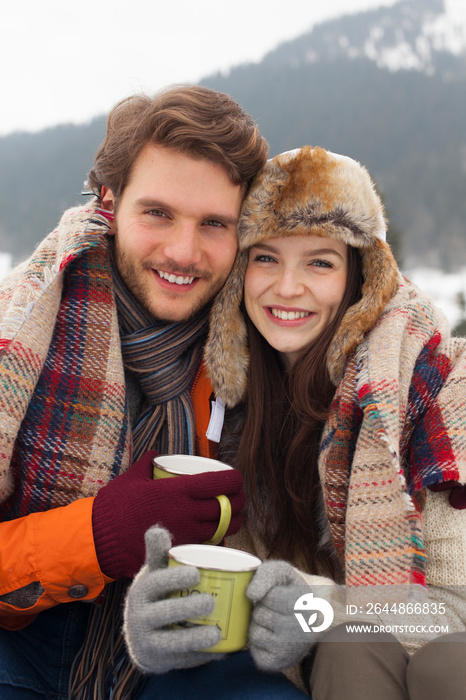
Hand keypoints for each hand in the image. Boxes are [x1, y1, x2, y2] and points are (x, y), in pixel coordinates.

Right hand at [92, 450, 245, 578]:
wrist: (100, 540)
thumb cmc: (114, 507)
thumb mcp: (132, 478)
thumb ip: (147, 464)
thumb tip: (155, 455)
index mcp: (179, 490)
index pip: (219, 483)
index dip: (234, 480)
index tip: (236, 478)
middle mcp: (187, 512)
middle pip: (228, 507)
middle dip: (239, 501)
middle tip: (239, 497)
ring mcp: (186, 534)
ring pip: (223, 528)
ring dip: (234, 521)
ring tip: (234, 515)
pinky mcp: (180, 550)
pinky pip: (208, 545)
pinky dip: (217, 539)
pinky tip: (216, 534)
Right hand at [123, 526, 223, 672]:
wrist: (139, 632)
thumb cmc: (156, 593)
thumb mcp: (154, 573)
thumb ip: (158, 553)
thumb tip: (156, 530)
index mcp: (142, 591)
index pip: (156, 583)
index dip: (174, 578)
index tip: (196, 574)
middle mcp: (139, 617)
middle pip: (163, 613)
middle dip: (186, 608)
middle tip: (210, 602)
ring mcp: (148, 642)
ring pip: (170, 642)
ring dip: (194, 638)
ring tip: (216, 633)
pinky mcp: (160, 661)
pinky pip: (181, 661)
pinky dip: (200, 657)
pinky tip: (220, 652)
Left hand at [246, 560, 310, 670]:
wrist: (305, 615)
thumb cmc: (288, 589)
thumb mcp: (281, 572)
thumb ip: (266, 574)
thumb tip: (251, 594)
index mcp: (306, 604)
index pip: (272, 597)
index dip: (266, 594)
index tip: (274, 594)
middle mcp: (303, 629)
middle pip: (261, 616)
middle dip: (260, 609)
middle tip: (271, 608)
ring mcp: (292, 648)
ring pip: (256, 635)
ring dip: (257, 626)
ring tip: (269, 622)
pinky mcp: (280, 663)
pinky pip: (255, 653)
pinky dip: (257, 644)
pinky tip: (269, 637)